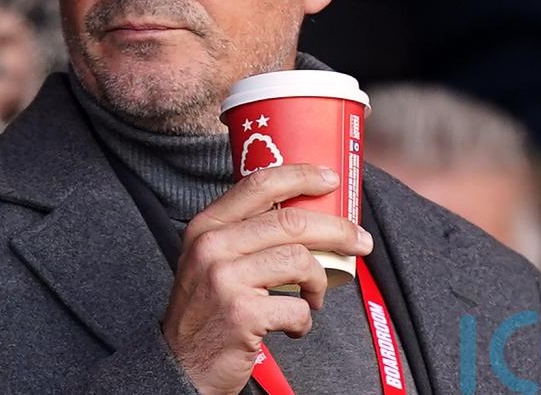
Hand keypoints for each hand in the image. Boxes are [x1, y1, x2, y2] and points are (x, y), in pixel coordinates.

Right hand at [162, 164, 372, 394]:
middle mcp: (213, 246)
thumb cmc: (206, 310)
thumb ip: (243, 234)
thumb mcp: (210, 259)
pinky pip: (297, 308)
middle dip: (337, 230)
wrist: (180, 364)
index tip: (330, 179)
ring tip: (315, 296)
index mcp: (207, 226)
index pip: (258, 185)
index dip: (301, 176)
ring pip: (300, 261)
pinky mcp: (242, 314)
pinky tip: (295, 326)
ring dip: (319, 281)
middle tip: (360, 241)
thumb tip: (302, 214)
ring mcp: (226, 279)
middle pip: (290, 222)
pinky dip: (305, 320)